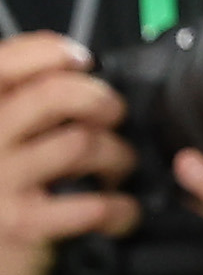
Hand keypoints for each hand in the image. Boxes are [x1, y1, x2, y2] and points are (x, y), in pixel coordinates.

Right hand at [0, 33, 139, 274]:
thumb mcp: (2, 146)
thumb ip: (22, 110)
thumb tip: (74, 71)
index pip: (3, 63)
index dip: (47, 51)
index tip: (82, 59)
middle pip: (53, 95)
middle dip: (100, 99)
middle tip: (111, 117)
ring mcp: (0, 182)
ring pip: (80, 143)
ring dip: (116, 155)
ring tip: (117, 169)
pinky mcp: (23, 223)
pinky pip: (92, 203)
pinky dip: (120, 208)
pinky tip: (119, 213)